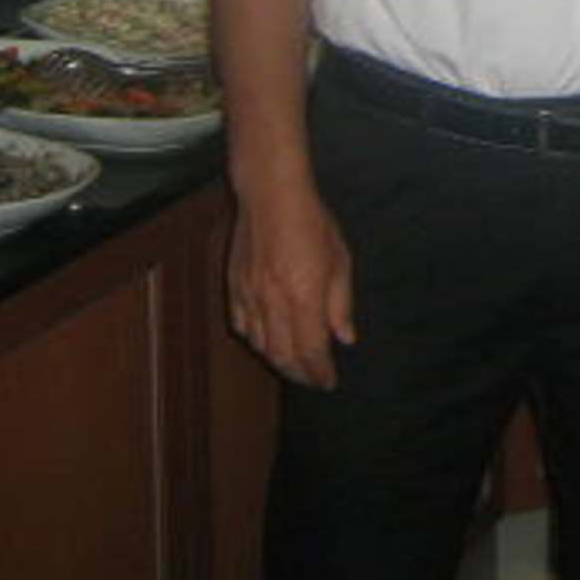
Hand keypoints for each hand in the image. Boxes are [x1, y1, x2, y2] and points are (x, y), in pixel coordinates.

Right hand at [228, 180, 355, 387]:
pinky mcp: (234, 288)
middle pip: (284, 355)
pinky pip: (243, 327)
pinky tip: (267, 343)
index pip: (311, 350)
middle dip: (300, 374)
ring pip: (261, 346)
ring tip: (294, 367)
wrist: (271, 196)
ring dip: (279, 362)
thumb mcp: (340, 259)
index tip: (329, 382)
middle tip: (313, 380)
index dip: (320, 371)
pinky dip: (256, 342)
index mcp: (304, 297)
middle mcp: (274, 303)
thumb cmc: (313, 222)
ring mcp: (250, 297)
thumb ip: (341, 303)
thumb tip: (345, 337)